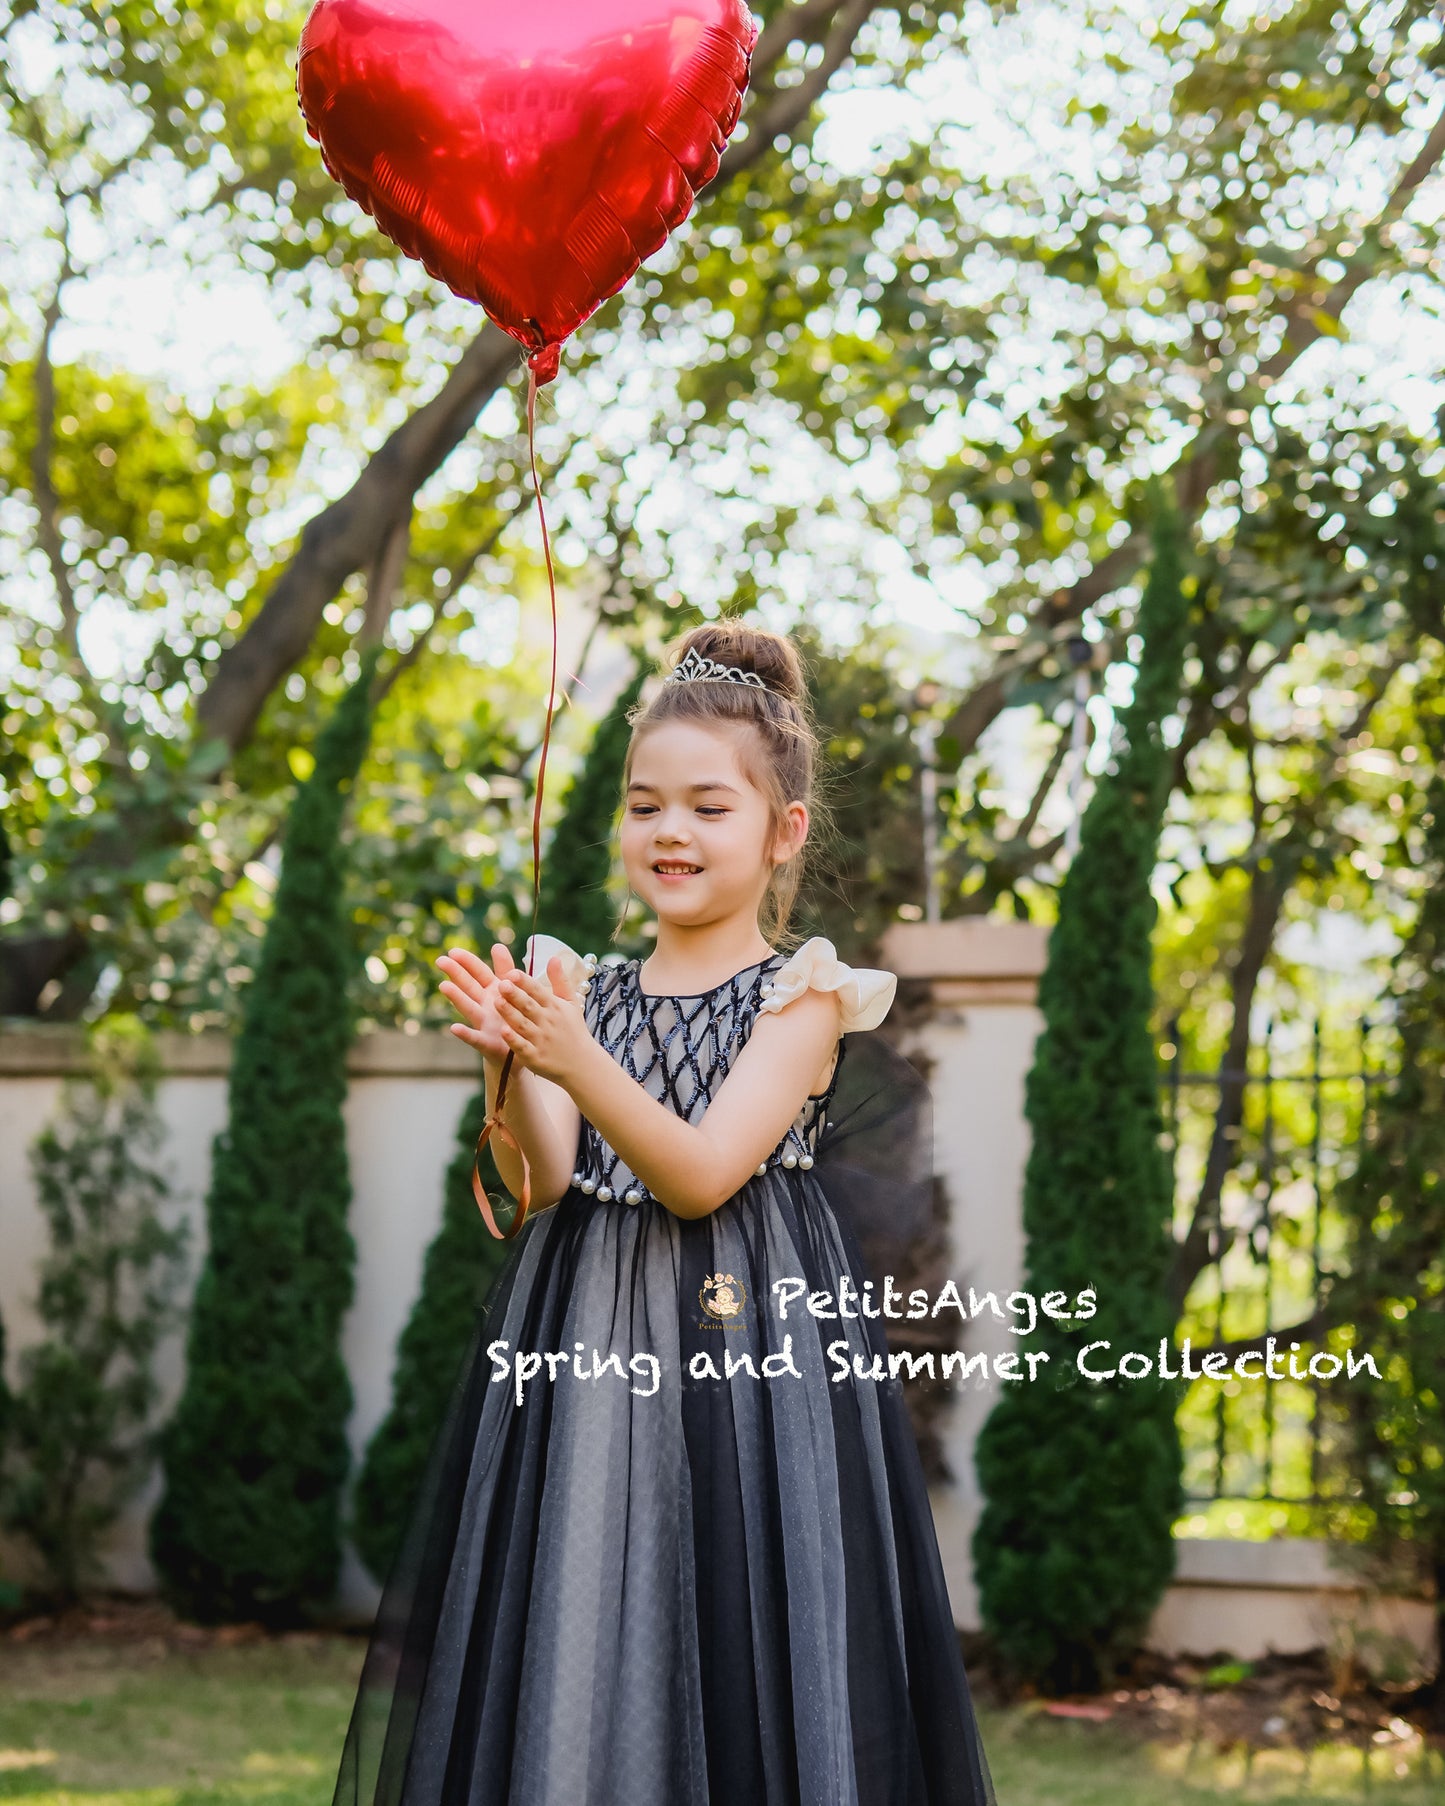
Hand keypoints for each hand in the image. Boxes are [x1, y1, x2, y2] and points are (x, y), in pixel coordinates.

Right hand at [436, 943, 519, 1062]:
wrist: (524, 1051)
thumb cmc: (519, 1018)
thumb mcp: (517, 990)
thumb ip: (507, 969)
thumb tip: (497, 945)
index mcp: (494, 991)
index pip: (479, 972)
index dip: (467, 962)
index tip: (453, 951)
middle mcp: (485, 1005)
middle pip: (469, 986)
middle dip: (456, 973)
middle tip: (441, 961)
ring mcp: (484, 1024)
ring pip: (469, 1008)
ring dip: (457, 997)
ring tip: (443, 986)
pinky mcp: (487, 1043)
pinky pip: (475, 1038)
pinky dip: (464, 1034)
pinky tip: (454, 1028)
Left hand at [491, 955, 591, 1086]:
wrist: (583, 1064)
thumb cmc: (573, 1030)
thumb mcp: (571, 1003)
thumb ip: (560, 980)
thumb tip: (554, 957)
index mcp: (555, 1007)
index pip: (538, 991)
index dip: (525, 982)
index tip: (512, 973)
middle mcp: (548, 1022)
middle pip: (529, 1006)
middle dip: (515, 995)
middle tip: (501, 984)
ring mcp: (541, 1040)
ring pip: (522, 1024)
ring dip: (510, 1013)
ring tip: (496, 1002)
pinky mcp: (535, 1057)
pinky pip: (522, 1047)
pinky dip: (514, 1040)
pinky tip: (503, 1031)